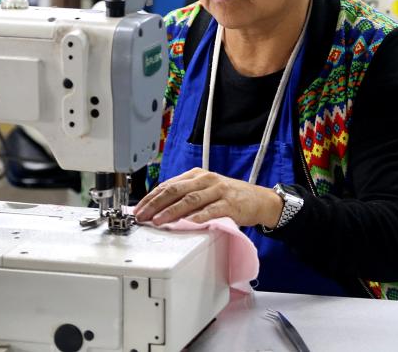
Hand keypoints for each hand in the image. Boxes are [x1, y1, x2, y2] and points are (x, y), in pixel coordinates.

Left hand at [133, 167, 283, 227]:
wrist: (258, 199)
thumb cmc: (228, 196)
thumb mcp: (205, 189)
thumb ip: (185, 195)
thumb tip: (157, 208)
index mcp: (197, 175)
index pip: (168, 185)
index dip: (151, 198)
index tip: (138, 210)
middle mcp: (206, 179)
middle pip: (175, 190)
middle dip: (156, 204)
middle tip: (143, 216)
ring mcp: (218, 190)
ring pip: (190, 199)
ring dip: (172, 211)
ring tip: (159, 221)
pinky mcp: (230, 204)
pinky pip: (211, 210)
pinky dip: (198, 217)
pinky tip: (188, 223)